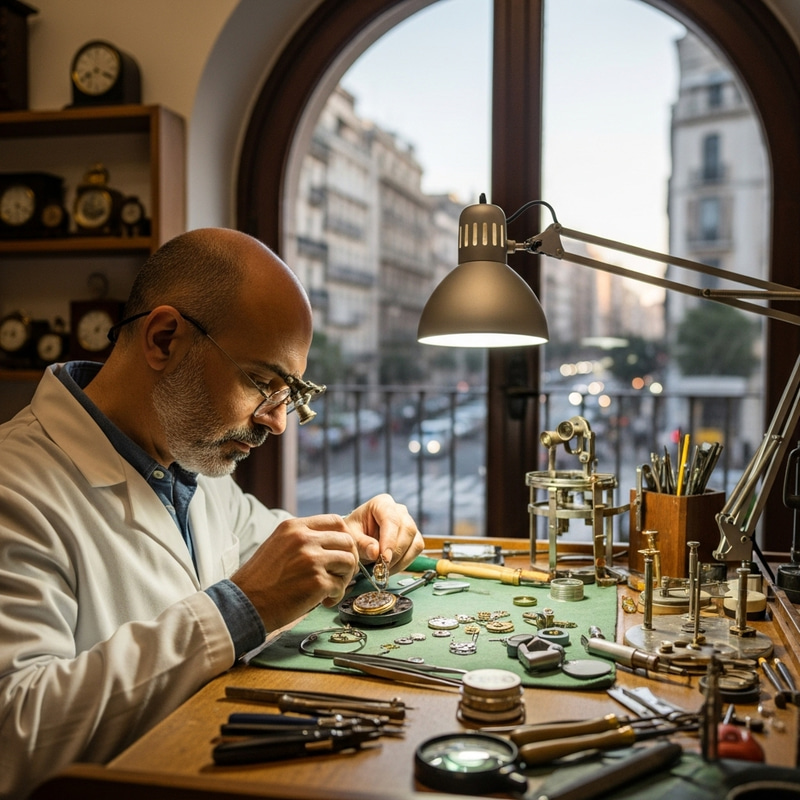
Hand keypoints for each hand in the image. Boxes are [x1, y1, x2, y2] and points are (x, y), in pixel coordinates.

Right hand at [231, 515, 358, 629]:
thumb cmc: (261, 579)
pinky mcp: (317, 582)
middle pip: (347, 541)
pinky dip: (336, 595)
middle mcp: (304, 539)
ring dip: (344, 578)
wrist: (244, 604)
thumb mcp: (279, 544)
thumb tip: (333, 539)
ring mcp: (312, 560)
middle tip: (338, 575)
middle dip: (347, 560)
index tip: (339, 553)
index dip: (343, 537)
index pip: (336, 521)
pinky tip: (323, 601)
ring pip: (349, 562)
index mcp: (295, 527)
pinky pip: (341, 585)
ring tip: (330, 588)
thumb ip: (303, 538)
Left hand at [344, 493, 423, 571]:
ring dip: (401, 560)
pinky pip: (416, 550)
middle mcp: (399, 511)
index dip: (390, 540)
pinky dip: (404, 562)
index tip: (384, 558)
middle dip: (396, 553)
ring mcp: (409, 523)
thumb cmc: (354, 533)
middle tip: (382, 568)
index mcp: (382, 503)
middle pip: (407, 530)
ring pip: (415, 542)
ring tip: (384, 570)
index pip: (391, 520)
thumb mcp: (351, 537)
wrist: (358, 537)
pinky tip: (390, 568)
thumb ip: (362, 544)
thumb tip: (375, 552)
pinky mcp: (413, 537)